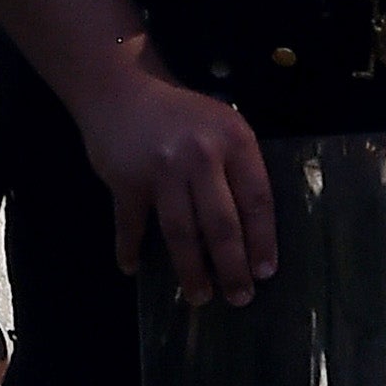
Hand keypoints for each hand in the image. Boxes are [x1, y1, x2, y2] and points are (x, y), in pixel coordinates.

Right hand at [81, 61, 277, 306]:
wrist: (119, 89)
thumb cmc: (179, 113)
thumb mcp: (221, 125)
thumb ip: (237, 168)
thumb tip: (251, 230)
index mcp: (234, 141)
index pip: (257, 201)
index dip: (263, 241)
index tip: (266, 272)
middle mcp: (201, 156)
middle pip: (222, 225)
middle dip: (232, 267)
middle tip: (239, 297)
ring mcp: (162, 171)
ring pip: (182, 233)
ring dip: (191, 270)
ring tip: (199, 296)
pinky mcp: (126, 181)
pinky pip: (131, 224)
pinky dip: (130, 249)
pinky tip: (133, 267)